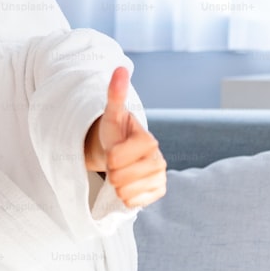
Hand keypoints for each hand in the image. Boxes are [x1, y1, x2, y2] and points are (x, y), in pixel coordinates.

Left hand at [86, 67, 166, 207]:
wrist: (120, 152)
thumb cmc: (115, 132)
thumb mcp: (111, 113)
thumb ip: (115, 93)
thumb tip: (120, 68)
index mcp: (149, 141)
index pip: (116, 158)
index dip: (109, 157)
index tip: (113, 149)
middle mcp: (159, 160)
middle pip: (120, 178)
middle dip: (111, 172)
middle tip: (116, 162)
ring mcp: (160, 177)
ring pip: (126, 192)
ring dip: (117, 185)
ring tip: (121, 172)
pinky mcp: (158, 192)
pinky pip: (133, 203)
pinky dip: (125, 197)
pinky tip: (128, 184)